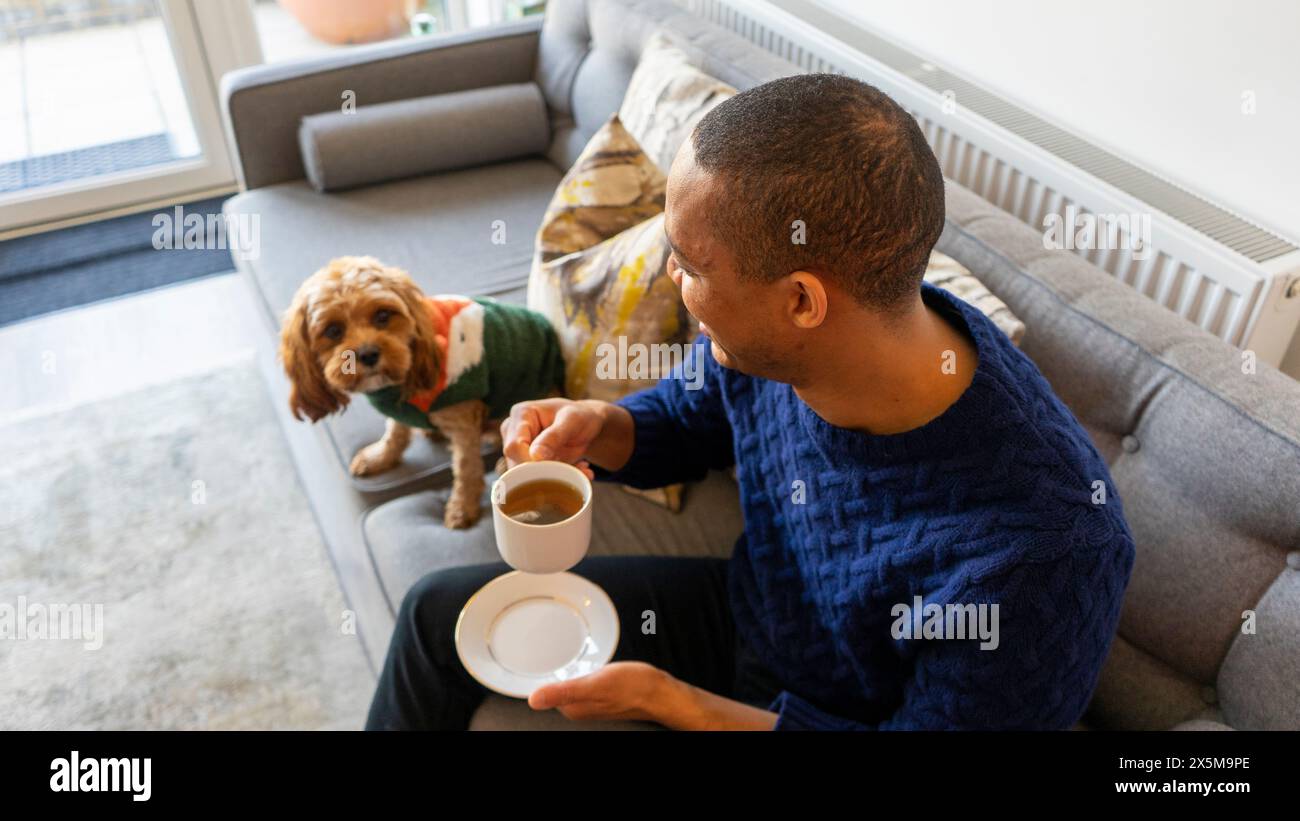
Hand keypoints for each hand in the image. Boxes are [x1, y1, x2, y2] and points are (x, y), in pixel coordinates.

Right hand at [500, 398, 604, 477]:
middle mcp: (513, 431)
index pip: (514, 446)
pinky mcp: (526, 462)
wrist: (586, 424)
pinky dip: (556, 479)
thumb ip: (554, 436)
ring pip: (525, 474)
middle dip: (544, 472)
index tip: (554, 469)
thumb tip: (535, 456)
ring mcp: (518, 448)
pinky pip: (534, 478)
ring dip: (553, 477)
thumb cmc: (579, 416)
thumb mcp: (573, 421)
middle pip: (516, 463)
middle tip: (574, 470)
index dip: (530, 462)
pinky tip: (577, 471)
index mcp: (521, 414)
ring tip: (580, 468)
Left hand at [528, 662, 679, 723]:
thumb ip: (564, 692)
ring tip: (557, 652)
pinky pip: (580, 682)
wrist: (660, 693)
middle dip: (547, 671)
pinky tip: (582, 661)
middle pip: (553, 688)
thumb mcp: (597, 684)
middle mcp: (579, 707)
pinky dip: (578, 670)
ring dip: (563, 669)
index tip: (527, 659)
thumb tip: (533, 700)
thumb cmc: (634, 687)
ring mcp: (590, 701)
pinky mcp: (601, 694)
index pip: (543, 693)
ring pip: (566, 684)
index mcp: (573, 707)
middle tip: (540, 649)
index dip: (534, 676)